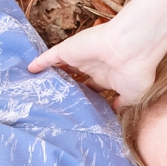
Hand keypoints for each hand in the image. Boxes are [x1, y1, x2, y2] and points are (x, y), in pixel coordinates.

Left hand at [28, 0, 166, 97]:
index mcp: (108, 77)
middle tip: (53, 103)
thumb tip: (114, 116)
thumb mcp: (133, 97)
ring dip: (51, 77)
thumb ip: (121, 106)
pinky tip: (29, 70)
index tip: (76, 109)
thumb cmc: (136, 72)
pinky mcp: (69, 50)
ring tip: (39, 89)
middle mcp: (94, 66)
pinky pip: (50, 57)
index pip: (93, 89)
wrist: (132, 49)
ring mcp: (80, 57)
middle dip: (66, 89)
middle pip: (74, 79)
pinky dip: (40, 63)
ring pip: (61, 68)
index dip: (85, 98)